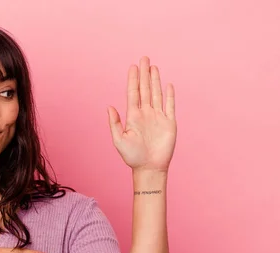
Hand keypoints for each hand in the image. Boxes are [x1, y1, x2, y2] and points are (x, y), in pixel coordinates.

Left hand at [107, 56, 176, 172]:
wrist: (149, 168)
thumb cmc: (132, 157)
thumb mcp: (119, 140)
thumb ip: (114, 123)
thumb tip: (109, 106)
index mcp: (133, 116)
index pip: (133, 93)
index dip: (133, 79)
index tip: (133, 66)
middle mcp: (146, 114)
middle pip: (145, 89)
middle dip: (144, 74)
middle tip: (143, 58)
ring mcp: (158, 117)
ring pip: (156, 94)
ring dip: (155, 80)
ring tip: (153, 67)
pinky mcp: (169, 123)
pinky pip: (170, 106)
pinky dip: (169, 95)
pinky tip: (168, 85)